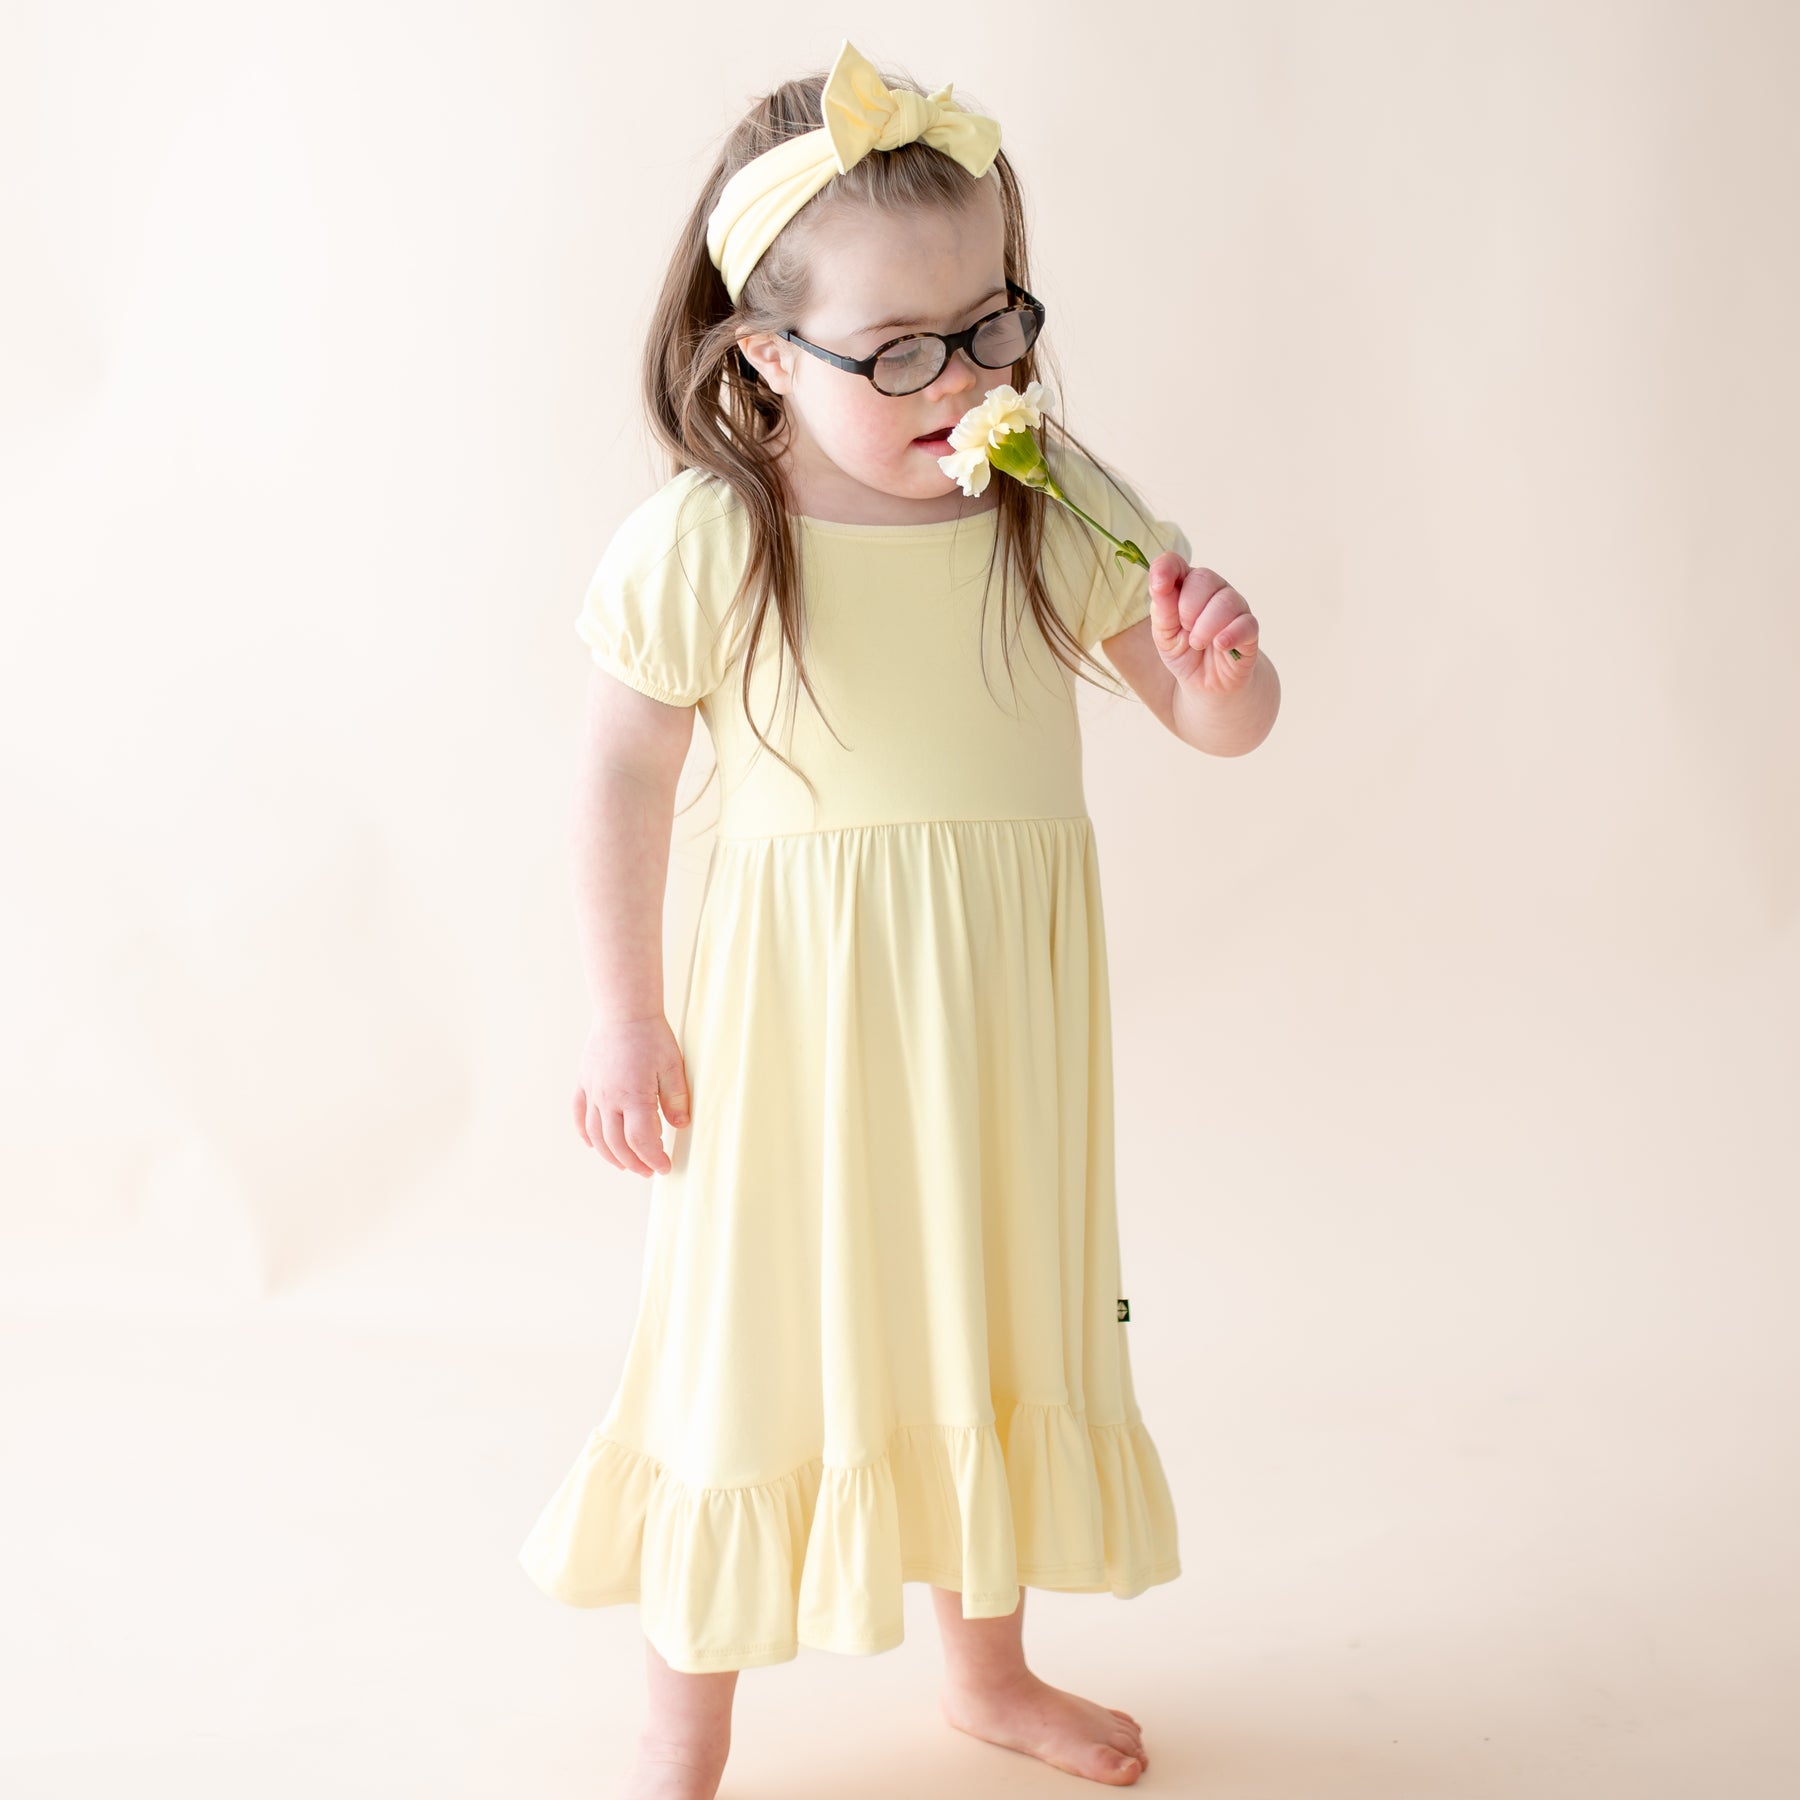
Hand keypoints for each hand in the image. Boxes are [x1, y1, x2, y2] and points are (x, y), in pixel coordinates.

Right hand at [572, 1012, 691, 1176]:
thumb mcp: (673, 1067)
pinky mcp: (585, 1082)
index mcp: (633, 1096)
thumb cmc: (651, 1036)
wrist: (623, 1011)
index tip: (664, 1167)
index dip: (653, 1158)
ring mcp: (593, 1091)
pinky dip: (585, 1133)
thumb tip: (680, 1126)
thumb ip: (677, 1099)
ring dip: (610, 1154)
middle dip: (634, 1162)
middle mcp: (608, 1098)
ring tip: (625, 1164)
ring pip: (596, 1134)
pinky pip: (579, 1114)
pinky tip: (594, 1144)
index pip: (641, 1140)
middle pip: (617, 1143)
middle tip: (648, 1170)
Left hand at [1147, 554, 1260, 694]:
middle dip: (1188, 608)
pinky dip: (1229, 634)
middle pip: (1203, 578)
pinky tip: (1219, 645)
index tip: (1159, 585)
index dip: (1166, 569)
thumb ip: (1162, 609)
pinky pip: (1245, 623)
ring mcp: (1234, 607)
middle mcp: (1213, 590)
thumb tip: (1159, 583)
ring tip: (1197, 644)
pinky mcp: (1249, 628)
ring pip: (1226, 601)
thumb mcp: (1164, 634)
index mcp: (1186, 586)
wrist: (1207, 683)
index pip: (1175, 564)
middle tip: (1185, 629)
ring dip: (1205, 627)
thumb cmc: (1184, 652)